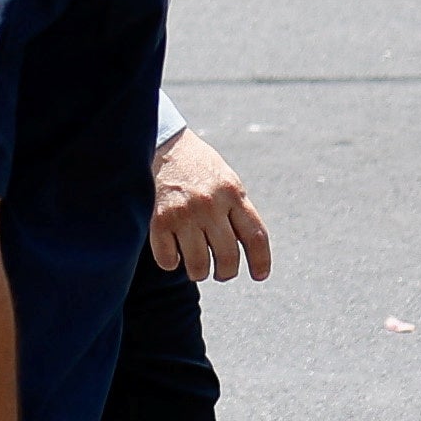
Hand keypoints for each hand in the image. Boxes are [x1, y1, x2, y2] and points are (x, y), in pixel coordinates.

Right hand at [150, 126, 273, 280]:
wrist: (161, 144)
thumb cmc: (198, 167)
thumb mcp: (226, 181)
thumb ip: (237, 210)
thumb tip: (246, 249)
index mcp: (233, 194)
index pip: (256, 237)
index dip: (261, 262)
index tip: (259, 276)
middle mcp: (211, 204)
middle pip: (228, 256)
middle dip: (226, 273)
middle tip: (222, 274)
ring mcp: (184, 213)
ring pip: (199, 264)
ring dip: (199, 273)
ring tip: (197, 268)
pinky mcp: (159, 220)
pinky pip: (168, 259)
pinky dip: (171, 263)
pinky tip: (172, 255)